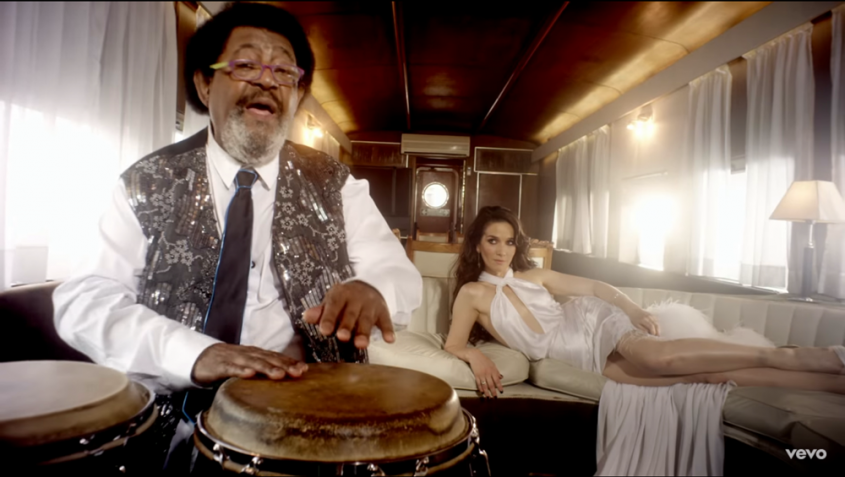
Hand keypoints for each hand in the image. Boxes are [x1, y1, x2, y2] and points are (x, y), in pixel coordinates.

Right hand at [191, 343, 307, 385]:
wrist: (201, 356)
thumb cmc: (229, 362)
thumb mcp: (249, 365)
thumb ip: (264, 370)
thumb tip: (285, 379)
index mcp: (256, 354)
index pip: (276, 357)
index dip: (290, 362)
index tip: (305, 369)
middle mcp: (249, 354)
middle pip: (269, 359)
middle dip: (284, 365)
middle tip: (298, 372)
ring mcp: (235, 358)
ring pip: (253, 362)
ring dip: (267, 368)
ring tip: (279, 374)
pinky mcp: (221, 365)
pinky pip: (231, 368)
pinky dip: (241, 370)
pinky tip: (249, 374)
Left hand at [302, 280, 393, 348]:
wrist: (368, 286)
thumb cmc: (344, 300)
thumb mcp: (331, 302)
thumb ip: (320, 312)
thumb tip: (306, 317)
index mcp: (340, 294)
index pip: (334, 305)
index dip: (329, 318)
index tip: (324, 331)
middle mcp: (356, 298)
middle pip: (351, 313)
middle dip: (347, 326)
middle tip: (342, 337)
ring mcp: (371, 305)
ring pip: (367, 319)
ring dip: (364, 332)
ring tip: (361, 344)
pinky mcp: (383, 311)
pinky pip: (386, 321)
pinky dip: (388, 330)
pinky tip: (389, 340)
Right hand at [468, 350, 503, 397]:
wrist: (475, 356)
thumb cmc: (485, 360)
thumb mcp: (492, 364)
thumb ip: (496, 371)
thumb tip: (501, 378)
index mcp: (493, 370)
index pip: (497, 380)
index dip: (499, 386)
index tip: (501, 392)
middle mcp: (487, 373)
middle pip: (491, 384)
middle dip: (493, 391)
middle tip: (495, 397)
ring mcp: (481, 375)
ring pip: (484, 385)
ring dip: (486, 392)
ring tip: (488, 397)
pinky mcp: (476, 375)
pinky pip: (478, 383)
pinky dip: (480, 388)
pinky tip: (482, 392)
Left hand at [627, 308, 659, 335]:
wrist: (634, 311)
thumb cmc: (634, 319)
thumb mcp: (636, 325)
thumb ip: (642, 329)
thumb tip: (647, 333)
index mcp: (644, 319)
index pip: (651, 326)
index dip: (653, 331)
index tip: (654, 336)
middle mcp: (649, 317)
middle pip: (656, 324)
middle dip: (657, 331)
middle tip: (658, 336)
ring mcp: (651, 315)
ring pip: (657, 322)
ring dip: (658, 328)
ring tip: (657, 334)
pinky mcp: (653, 315)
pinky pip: (656, 321)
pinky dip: (657, 325)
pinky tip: (656, 329)